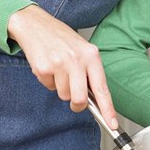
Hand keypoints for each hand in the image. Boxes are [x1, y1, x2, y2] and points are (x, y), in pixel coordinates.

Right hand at [7, 4, 117, 128]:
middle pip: (80, 99)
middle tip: (74, 99)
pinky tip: (50, 67)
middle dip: (77, 105)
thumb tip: (95, 98)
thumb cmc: (63, 39)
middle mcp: (77, 60)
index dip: (108, 109)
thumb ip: (90, 72)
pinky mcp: (43, 68)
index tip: (112, 123)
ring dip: (61, 88)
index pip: (102, 88)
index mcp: (92, 56)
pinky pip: (49, 87)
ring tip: (60, 70)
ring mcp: (59, 64)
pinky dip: (49, 81)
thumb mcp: (84, 51)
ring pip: (63, 95)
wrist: (37, 25)